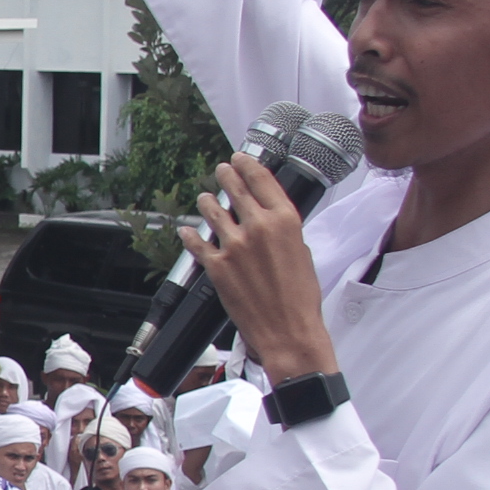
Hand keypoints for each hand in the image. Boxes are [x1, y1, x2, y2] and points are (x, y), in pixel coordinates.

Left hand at [180, 155, 337, 385]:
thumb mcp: (303, 252)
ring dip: (207, 203)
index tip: (240, 158)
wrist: (289, 330)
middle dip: (226, 175)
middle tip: (222, 169)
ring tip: (205, 199)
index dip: (248, 165)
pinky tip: (187, 231)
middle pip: (235, 190)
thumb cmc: (301, 298)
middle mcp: (258, 227)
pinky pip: (197, 243)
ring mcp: (234, 245)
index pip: (262, 181)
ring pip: (212, 212)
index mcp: (285, 221)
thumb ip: (283, 230)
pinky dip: (191, 235)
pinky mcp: (216, 266)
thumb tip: (269, 219)